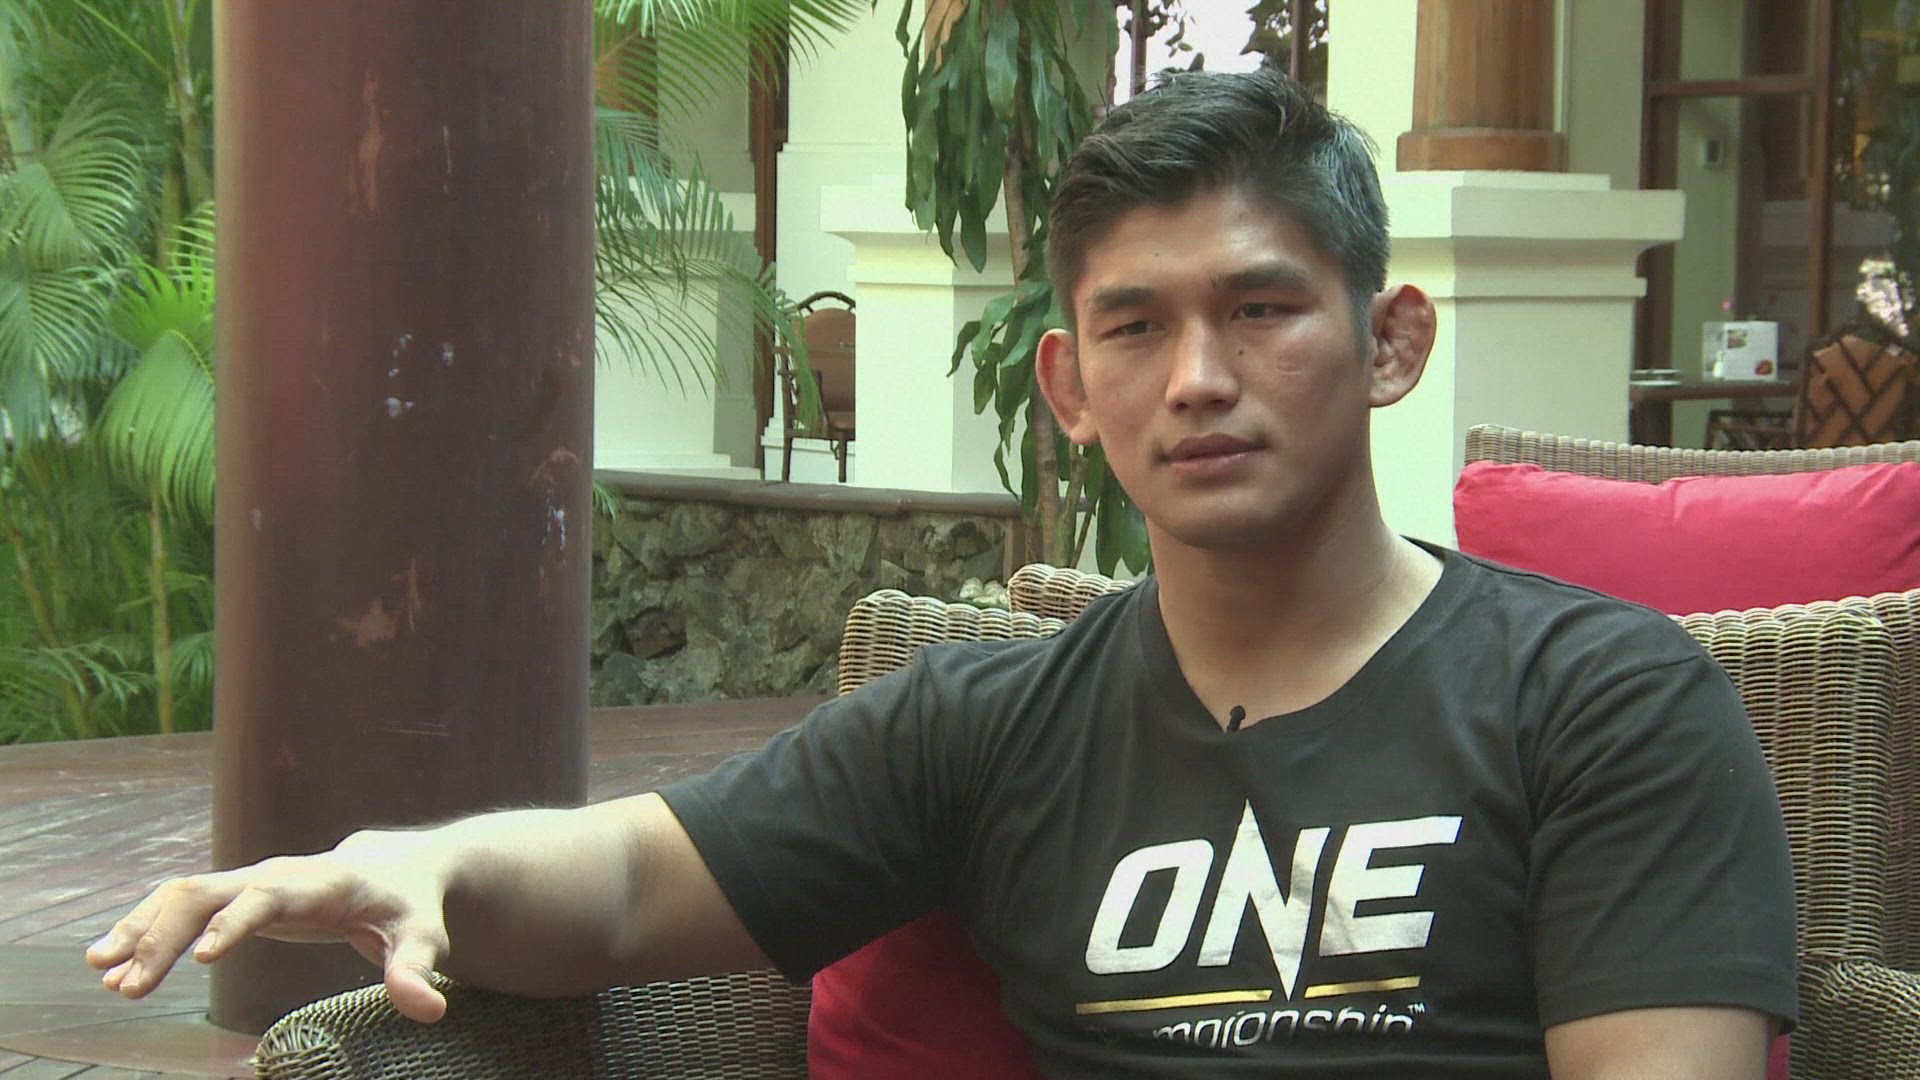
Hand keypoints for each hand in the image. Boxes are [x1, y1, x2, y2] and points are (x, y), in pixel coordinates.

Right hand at [84, 829, 455, 1021]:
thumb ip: (416, 970)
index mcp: (318, 883)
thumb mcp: (423, 937)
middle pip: (207, 893)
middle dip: (163, 936)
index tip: (200, 960)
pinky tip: (109, 961)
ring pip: (182, 894)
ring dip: (140, 929)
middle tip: (127, 986)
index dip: (235, 923)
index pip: (267, 896)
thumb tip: (429, 1009)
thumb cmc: (409, 907)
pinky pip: (180, 905)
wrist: (396, 869)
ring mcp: (249, 881)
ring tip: (102, 972)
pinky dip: (143, 927)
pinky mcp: (235, 894)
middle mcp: (274, 875)